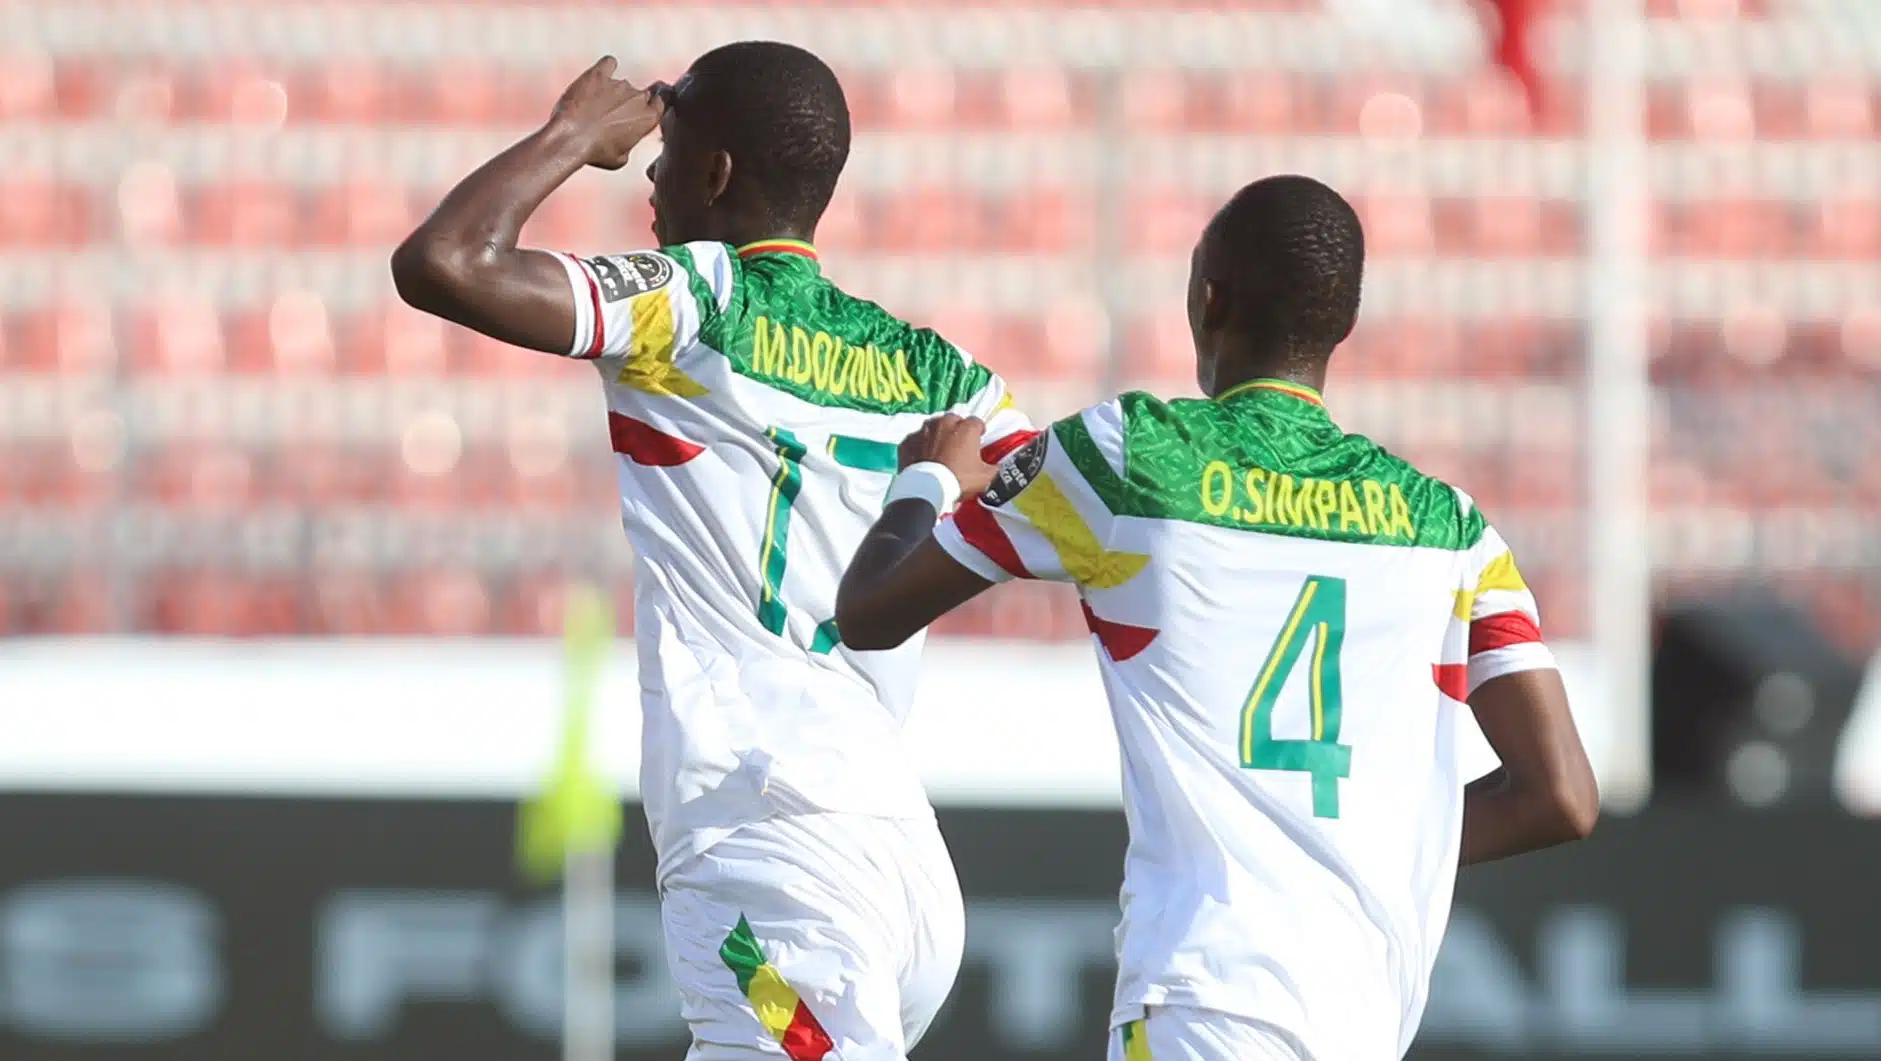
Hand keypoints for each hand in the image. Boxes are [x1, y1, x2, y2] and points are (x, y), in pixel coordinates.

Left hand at [548, 57, 666, 170]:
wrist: (570, 139)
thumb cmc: (595, 152)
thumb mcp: (620, 159)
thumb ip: (629, 143)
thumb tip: (623, 139)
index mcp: (648, 118)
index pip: (661, 102)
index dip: (653, 105)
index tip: (644, 111)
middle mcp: (637, 98)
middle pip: (643, 94)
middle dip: (631, 104)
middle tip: (615, 116)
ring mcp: (618, 84)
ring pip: (622, 84)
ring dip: (612, 93)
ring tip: (594, 109)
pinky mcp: (598, 74)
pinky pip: (609, 63)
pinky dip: (606, 68)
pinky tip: (598, 77)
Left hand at [899, 414, 995, 497]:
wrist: (928, 489)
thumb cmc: (959, 479)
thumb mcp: (985, 477)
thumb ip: (993, 468)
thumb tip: (997, 467)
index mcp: (966, 428)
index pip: (977, 422)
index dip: (978, 431)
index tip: (979, 440)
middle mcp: (944, 423)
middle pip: (953, 420)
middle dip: (957, 429)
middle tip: (958, 445)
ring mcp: (924, 430)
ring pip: (933, 427)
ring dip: (937, 435)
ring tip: (939, 450)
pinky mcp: (908, 441)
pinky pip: (916, 440)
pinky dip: (919, 446)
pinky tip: (922, 457)